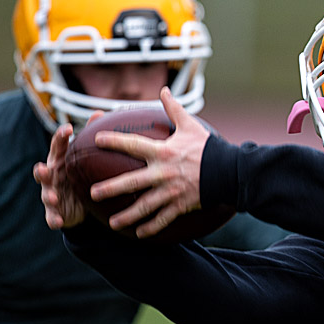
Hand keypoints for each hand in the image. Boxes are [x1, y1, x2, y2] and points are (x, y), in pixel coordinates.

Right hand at [33, 121, 86, 229]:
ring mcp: (51, 194)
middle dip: (41, 171)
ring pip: (46, 194)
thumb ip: (90, 135)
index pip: (58, 147)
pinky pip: (52, 216)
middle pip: (43, 172)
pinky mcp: (55, 212)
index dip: (60, 137)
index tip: (68, 129)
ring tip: (53, 197)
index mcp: (60, 161)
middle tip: (43, 168)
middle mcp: (52, 176)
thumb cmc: (80, 174)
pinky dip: (54, 219)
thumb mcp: (85, 157)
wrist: (81, 205)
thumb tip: (99, 113)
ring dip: (48, 196)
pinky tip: (58, 222)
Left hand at [90, 86, 210, 238]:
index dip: (114, 141)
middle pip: (130, 182)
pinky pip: (163, 219)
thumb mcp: (190, 125)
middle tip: (93, 194)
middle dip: (110, 189)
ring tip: (112, 224)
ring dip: (127, 217)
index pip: (132, 144)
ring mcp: (170, 192)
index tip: (96, 140)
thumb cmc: (209, 147)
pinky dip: (151, 228)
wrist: (230, 171)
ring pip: (144, 207)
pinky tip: (140, 234)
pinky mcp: (180, 205)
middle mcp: (162, 173)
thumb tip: (164, 89)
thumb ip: (173, 108)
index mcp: (162, 152)